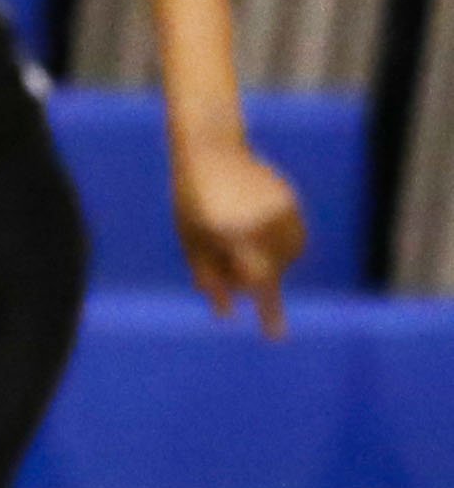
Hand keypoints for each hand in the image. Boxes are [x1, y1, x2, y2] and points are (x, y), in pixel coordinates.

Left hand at [173, 136, 303, 333]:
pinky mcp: (290, 201)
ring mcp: (280, 210)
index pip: (256, 281)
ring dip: (271, 261)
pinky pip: (296, 238)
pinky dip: (279, 244)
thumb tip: (228, 313)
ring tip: (238, 239)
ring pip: (290, 256)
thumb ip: (209, 278)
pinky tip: (252, 227)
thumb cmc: (191, 202)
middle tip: (226, 256)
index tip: (275, 336)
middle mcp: (261, 222)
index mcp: (231, 234)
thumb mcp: (191, 242)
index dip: (267, 310)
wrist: (211, 151)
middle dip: (254, 276)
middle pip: (271, 271)